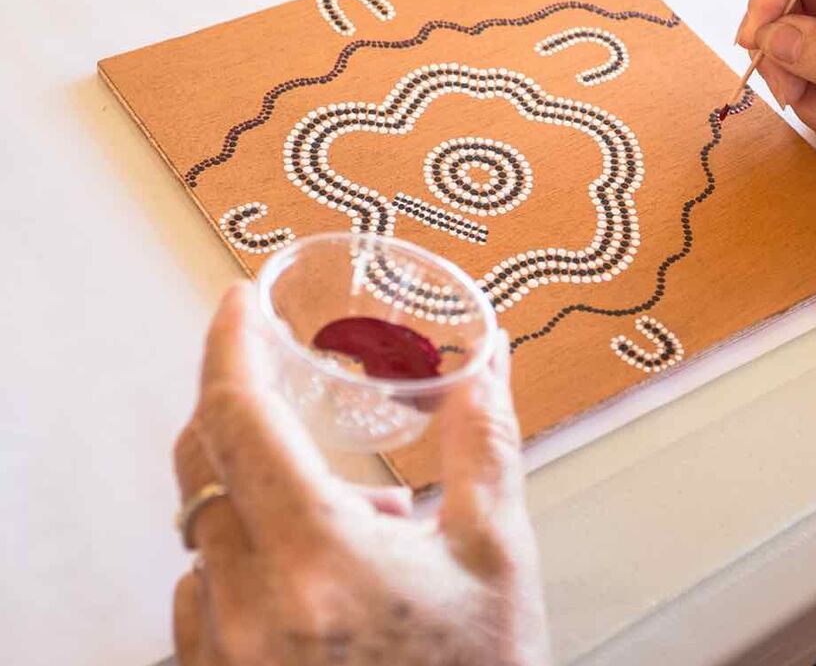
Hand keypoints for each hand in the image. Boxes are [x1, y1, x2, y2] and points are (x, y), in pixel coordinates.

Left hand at [172, 283, 549, 665]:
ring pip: (199, 541)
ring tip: (345, 531)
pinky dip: (242, 572)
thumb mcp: (497, 557)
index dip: (229, 347)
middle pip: (199, 472)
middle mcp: (252, 608)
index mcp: (320, 558)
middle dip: (239, 420)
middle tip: (290, 400)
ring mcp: (225, 656)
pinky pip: (198, 604)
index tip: (237, 304)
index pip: (238, 420)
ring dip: (254, 508)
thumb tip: (486, 366)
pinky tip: (314, 590)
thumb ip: (486, 446)